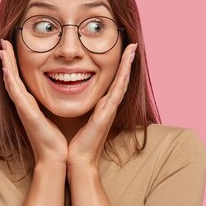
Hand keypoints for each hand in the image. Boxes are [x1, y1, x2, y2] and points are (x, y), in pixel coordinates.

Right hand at [0, 39, 67, 164]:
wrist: (55, 157)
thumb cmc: (57, 140)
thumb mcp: (54, 116)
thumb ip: (53, 104)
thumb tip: (63, 92)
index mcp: (31, 104)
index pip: (21, 79)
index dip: (15, 63)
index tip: (13, 47)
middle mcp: (24, 105)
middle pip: (12, 77)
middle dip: (7, 59)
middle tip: (3, 41)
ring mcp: (24, 109)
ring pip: (11, 82)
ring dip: (6, 64)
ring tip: (2, 48)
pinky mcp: (27, 115)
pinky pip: (17, 95)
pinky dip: (11, 82)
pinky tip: (7, 70)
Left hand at [67, 43, 137, 169]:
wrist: (78, 161)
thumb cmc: (76, 142)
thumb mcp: (80, 118)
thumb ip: (82, 107)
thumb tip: (73, 94)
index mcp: (102, 106)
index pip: (113, 81)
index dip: (119, 66)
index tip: (123, 50)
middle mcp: (109, 106)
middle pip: (121, 79)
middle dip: (127, 61)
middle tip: (133, 44)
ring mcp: (110, 110)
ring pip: (122, 83)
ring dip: (128, 65)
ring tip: (132, 49)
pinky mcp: (106, 115)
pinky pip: (116, 93)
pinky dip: (122, 80)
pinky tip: (125, 68)